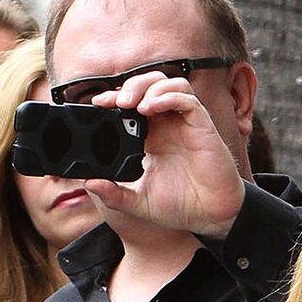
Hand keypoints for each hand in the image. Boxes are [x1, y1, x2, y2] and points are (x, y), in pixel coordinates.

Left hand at [83, 72, 244, 236]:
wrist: (211, 218)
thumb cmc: (181, 207)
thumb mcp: (139, 203)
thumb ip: (114, 195)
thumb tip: (90, 184)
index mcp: (153, 137)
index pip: (131, 104)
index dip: (114, 98)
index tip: (98, 104)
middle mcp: (169, 125)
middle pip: (148, 84)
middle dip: (130, 87)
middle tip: (116, 103)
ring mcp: (186, 123)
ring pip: (167, 83)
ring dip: (148, 87)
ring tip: (135, 105)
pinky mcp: (202, 126)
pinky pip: (186, 98)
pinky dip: (168, 95)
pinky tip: (153, 108)